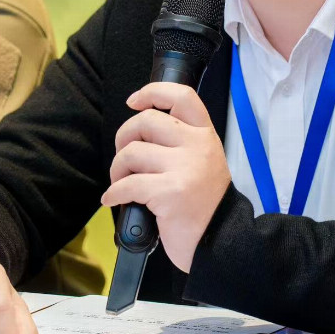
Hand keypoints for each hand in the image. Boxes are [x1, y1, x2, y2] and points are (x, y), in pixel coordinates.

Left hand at [102, 84, 231, 273]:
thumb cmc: (206, 204)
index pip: (183, 96)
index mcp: (205, 135)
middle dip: (123, 138)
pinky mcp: (169, 193)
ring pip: (131, 153)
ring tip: (121, 183)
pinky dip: (113, 193)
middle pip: (146, 121)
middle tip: (124, 159)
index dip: (153, 92)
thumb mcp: (205, 162)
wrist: (221, 241)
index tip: (134, 101)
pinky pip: (127, 185)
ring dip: (116, 170)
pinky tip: (113, 200)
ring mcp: (184, 169)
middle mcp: (196, 146)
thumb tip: (139, 133)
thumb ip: (182, 143)